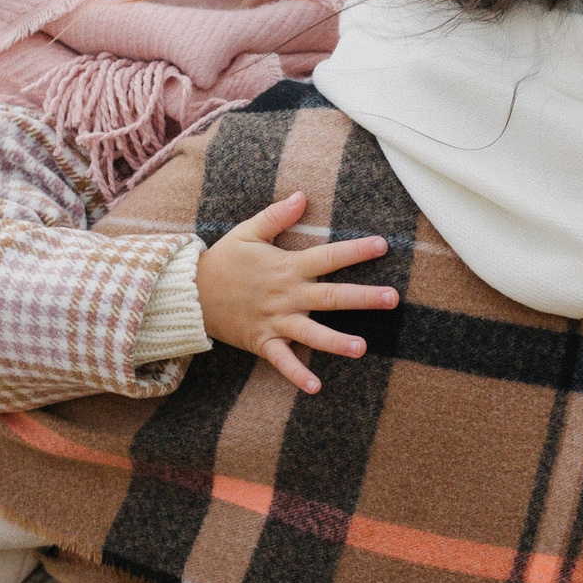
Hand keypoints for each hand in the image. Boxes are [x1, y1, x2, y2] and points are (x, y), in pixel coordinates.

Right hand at [196, 191, 398, 393]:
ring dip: (336, 341)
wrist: (190, 293)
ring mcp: (276, 320)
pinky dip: (297, 375)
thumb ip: (276, 216)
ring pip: (312, 333)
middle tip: (392, 298)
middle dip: (362, 298)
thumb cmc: (223, 261)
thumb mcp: (247, 232)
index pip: (328, 257)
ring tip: (362, 348)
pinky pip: (282, 361)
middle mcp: (286, 295)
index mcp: (287, 267)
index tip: (382, 245)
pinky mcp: (263, 341)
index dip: (355, 251)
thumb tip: (302, 196)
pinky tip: (316, 387)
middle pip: (330, 297)